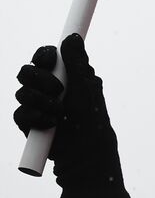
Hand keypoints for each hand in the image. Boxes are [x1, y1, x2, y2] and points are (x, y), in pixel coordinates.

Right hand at [14, 34, 128, 197]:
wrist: (86, 161)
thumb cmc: (93, 126)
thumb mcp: (87, 92)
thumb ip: (77, 65)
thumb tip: (73, 37)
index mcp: (67, 79)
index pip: (46, 57)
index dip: (44, 55)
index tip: (50, 59)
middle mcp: (50, 91)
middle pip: (27, 71)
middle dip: (39, 78)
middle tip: (57, 90)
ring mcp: (37, 108)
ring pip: (21, 92)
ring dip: (38, 100)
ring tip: (57, 113)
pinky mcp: (29, 125)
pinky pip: (19, 114)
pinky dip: (34, 118)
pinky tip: (48, 125)